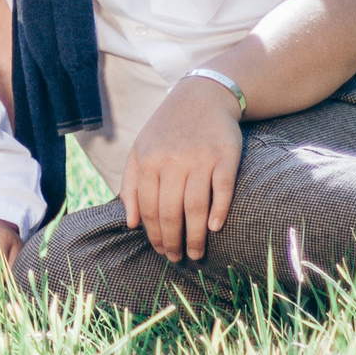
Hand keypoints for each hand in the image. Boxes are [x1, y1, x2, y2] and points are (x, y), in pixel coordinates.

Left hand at [119, 76, 243, 260]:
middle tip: (177, 258)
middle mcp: (172, 161)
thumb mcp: (140, 149)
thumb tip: (131, 223)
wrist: (203, 96)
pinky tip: (215, 228)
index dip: (154, 235)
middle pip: (171, 212)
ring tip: (196, 253)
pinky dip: (219, 211)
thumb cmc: (167, 129)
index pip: (149, 209)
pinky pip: (223, 190)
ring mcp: (200, 159)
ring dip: (196, 236)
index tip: (160, 251)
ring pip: (196, 207)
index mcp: (148, 161)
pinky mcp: (225, 156)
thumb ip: (130, 184)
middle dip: (173, 241)